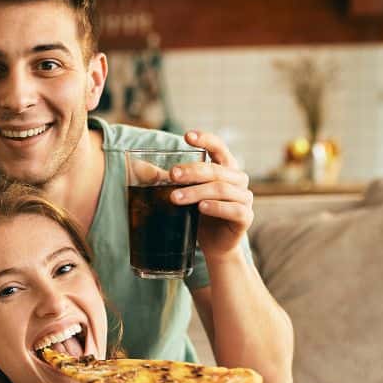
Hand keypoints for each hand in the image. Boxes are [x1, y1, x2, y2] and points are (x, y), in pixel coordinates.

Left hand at [170, 130, 252, 261]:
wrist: (215, 245)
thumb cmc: (199, 215)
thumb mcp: (184, 193)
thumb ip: (168, 179)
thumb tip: (137, 166)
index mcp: (225, 168)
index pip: (218, 147)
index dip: (205, 139)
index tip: (186, 136)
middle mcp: (238, 179)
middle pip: (216, 170)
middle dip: (192, 171)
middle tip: (172, 174)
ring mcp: (244, 198)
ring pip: (221, 189)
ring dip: (197, 192)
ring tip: (175, 198)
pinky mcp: (245, 217)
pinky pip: (233, 209)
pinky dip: (216, 208)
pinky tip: (201, 208)